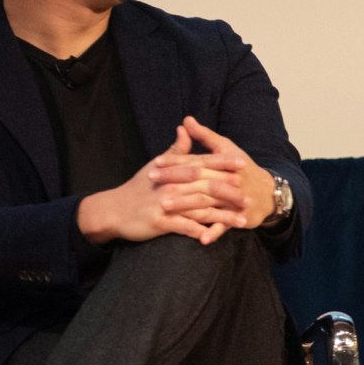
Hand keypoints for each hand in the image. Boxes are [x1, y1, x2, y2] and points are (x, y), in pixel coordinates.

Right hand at [77, 125, 235, 244]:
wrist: (113, 209)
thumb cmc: (138, 188)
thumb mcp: (156, 166)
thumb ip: (176, 150)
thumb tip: (186, 127)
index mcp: (173, 171)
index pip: (202, 163)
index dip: (223, 163)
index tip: (243, 164)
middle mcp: (171, 185)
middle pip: (206, 186)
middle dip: (229, 191)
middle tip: (250, 196)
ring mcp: (166, 204)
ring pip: (200, 208)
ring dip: (222, 215)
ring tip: (242, 221)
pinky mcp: (160, 222)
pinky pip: (184, 227)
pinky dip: (200, 232)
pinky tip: (216, 237)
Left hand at [149, 116, 275, 230]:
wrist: (269, 193)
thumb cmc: (244, 169)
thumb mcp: (227, 149)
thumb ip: (205, 136)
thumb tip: (186, 120)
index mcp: (226, 162)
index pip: (197, 160)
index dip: (176, 160)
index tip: (156, 161)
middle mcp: (231, 180)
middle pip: (200, 179)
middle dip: (175, 180)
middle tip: (152, 180)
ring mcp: (235, 200)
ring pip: (208, 202)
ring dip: (186, 206)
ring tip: (164, 207)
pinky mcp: (240, 216)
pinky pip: (225, 225)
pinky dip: (214, 232)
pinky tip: (201, 239)